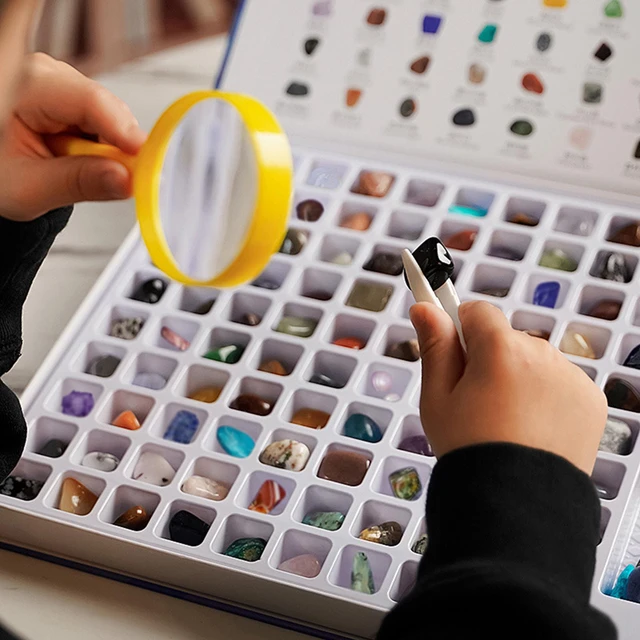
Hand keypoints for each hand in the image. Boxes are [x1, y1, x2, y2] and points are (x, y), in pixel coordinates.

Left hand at [0, 52, 145, 220]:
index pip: (89, 101)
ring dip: (106, 148)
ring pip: (110, 116)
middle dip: (117, 147)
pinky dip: (100, 145)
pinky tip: (78, 156)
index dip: (124, 131)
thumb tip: (125, 179)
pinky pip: (104, 121)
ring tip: (74, 167)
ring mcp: (60, 83)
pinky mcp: (71, 96)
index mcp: (24, 86)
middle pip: (107, 108)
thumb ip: (78, 183)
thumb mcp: (29, 187)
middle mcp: (44, 76)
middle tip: (112, 179)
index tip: (145, 159)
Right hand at [410, 300, 606, 474]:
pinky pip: (559, 382)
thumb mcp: (437, 398)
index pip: (477, 311)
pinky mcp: (591, 399)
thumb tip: (425, 308)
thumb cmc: (470, 451)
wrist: (516, 503)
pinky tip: (532, 428)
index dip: (459, 328)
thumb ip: (435, 347)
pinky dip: (546, 397)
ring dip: (519, 378)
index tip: (452, 344)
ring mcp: (571, 376)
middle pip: (505, 338)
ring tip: (506, 421)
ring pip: (533, 361)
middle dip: (489, 359)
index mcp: (500, 349)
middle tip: (475, 401)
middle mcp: (542, 354)